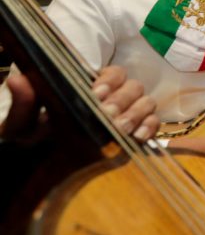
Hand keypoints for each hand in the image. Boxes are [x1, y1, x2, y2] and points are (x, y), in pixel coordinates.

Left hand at [0, 65, 159, 143]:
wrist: (44, 162)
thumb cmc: (36, 138)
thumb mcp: (24, 125)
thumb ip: (23, 105)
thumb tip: (18, 80)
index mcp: (91, 87)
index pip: (113, 73)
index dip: (110, 81)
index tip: (97, 94)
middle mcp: (115, 96)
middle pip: (133, 85)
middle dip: (121, 100)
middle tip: (107, 115)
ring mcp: (129, 113)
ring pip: (147, 100)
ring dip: (136, 113)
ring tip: (120, 129)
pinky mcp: (138, 131)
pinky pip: (155, 122)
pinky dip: (149, 126)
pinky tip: (137, 137)